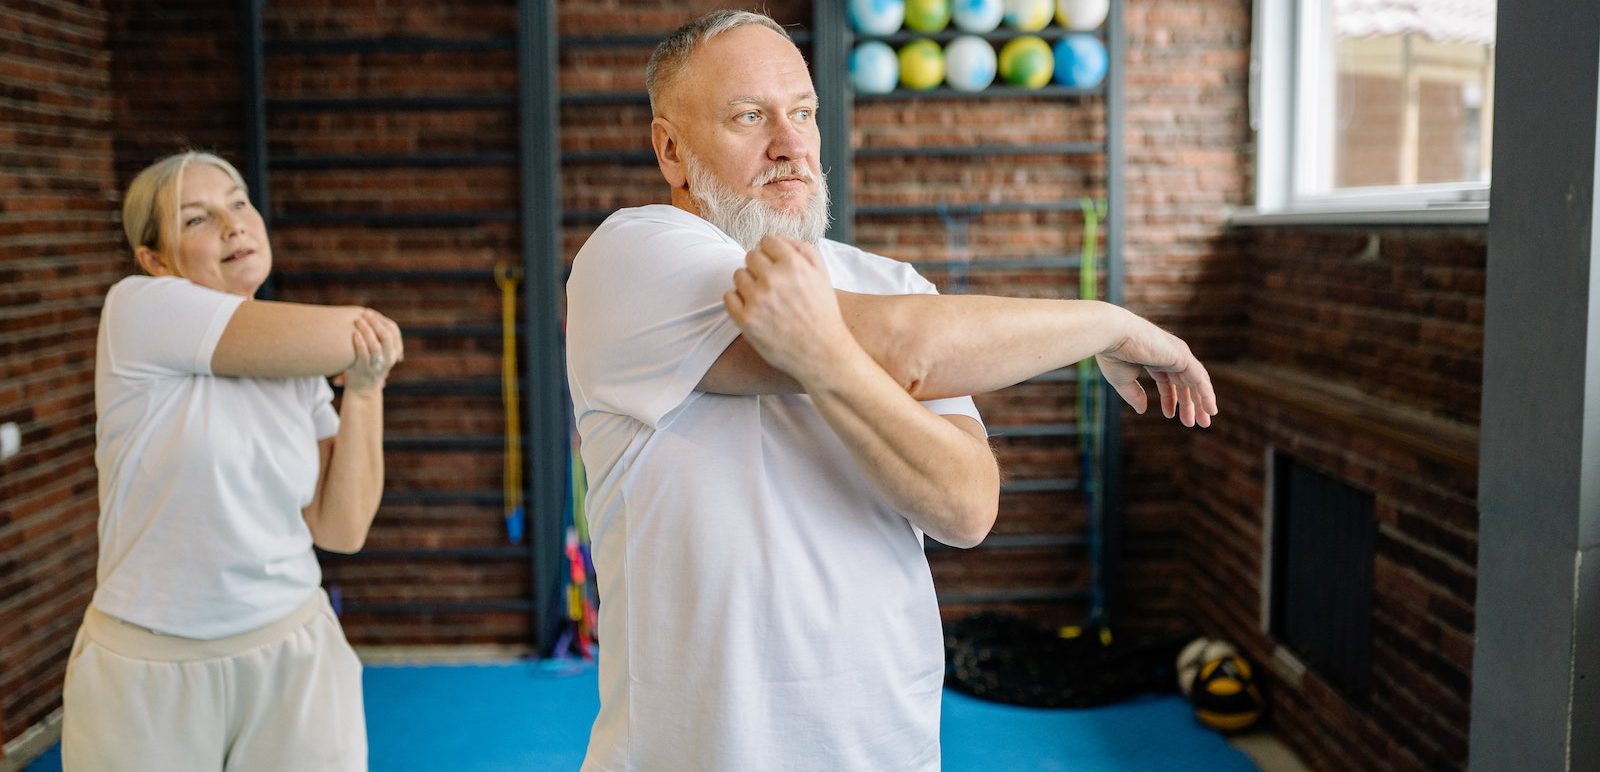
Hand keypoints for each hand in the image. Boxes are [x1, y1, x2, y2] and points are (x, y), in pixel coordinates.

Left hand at [337, 309, 402, 392]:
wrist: (363, 389)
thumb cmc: (370, 364)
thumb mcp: (381, 353)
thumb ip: (380, 338)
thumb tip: (372, 314)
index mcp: (394, 352)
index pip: (394, 331)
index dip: (383, 320)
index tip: (372, 313)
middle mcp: (388, 359)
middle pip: (386, 337)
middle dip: (376, 323)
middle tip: (365, 314)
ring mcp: (376, 365)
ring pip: (375, 346)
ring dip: (367, 331)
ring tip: (358, 321)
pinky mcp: (363, 370)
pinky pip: (363, 355)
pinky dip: (359, 343)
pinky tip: (354, 334)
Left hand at [723, 234, 859, 382]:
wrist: (822, 353)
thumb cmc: (822, 313)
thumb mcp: (822, 275)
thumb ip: (802, 249)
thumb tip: (777, 238)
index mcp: (794, 265)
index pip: (767, 241)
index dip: (772, 252)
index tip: (776, 266)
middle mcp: (774, 280)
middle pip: (750, 256)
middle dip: (759, 267)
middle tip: (771, 284)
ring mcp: (758, 300)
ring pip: (738, 275)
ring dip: (748, 283)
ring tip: (764, 298)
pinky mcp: (746, 320)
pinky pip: (728, 297)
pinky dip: (737, 301)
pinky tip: (753, 309)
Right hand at [1095, 316, 1217, 427]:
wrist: (1114, 336)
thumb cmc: (1114, 354)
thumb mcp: (1123, 380)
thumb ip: (1134, 395)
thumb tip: (1142, 410)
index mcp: (1154, 359)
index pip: (1168, 381)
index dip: (1170, 399)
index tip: (1169, 415)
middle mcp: (1169, 355)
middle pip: (1185, 383)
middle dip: (1190, 403)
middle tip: (1195, 423)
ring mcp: (1178, 355)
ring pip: (1196, 382)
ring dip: (1202, 402)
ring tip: (1205, 422)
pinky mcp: (1183, 357)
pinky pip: (1200, 379)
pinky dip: (1207, 395)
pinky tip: (1211, 409)